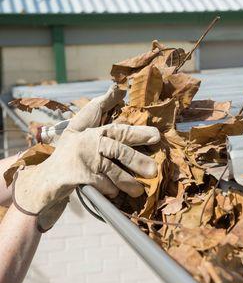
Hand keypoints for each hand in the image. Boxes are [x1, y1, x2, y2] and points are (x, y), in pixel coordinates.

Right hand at [12, 87, 159, 231]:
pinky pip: (102, 185)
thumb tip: (116, 88)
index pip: (118, 130)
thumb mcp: (78, 129)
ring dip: (127, 182)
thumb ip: (97, 108)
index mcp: (93, 131)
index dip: (138, 132)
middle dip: (137, 158)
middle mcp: (90, 142)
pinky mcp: (80, 177)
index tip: (156, 136)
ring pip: (113, 170)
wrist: (47, 177)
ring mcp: (85, 160)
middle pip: (118, 148)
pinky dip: (110, 191)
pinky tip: (115, 194)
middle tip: (153, 169)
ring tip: (138, 191)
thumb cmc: (67, 152)